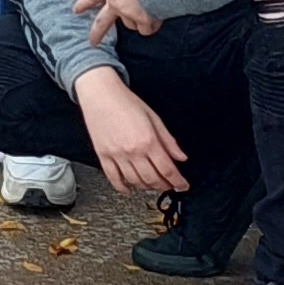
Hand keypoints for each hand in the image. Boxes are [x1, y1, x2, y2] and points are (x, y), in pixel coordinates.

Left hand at [73, 0, 159, 45]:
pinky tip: (158, 14)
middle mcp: (115, 2)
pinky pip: (146, 29)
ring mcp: (128, 14)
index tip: (76, 10)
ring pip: (131, 23)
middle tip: (93, 42)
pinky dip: (151, 25)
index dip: (84, 3)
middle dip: (96, 33)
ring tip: (150, 5)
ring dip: (138, 18)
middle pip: (102, 22)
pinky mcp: (142, 21)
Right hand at [75, 66, 188, 194]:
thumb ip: (168, 140)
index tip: (183, 185)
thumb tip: (181, 157)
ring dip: (147, 188)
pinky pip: (114, 178)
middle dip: (164, 186)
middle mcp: (133, 151)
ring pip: (135, 181)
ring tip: (153, 186)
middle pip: (152, 179)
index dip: (178, 181)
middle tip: (170, 186)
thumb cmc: (126, 102)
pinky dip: (123, 188)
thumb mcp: (154, 118)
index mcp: (148, 141)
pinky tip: (130, 190)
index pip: (167, 169)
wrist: (100, 94)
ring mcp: (117, 155)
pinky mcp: (103, 156)